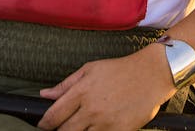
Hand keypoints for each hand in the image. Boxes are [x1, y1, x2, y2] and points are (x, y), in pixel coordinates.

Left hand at [37, 45, 174, 130]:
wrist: (151, 75)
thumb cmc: (120, 70)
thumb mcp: (90, 69)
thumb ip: (66, 84)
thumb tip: (44, 95)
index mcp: (82, 91)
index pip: (54, 115)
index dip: (44, 124)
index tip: (43, 125)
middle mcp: (92, 109)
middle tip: (62, 127)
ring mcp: (106, 122)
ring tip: (82, 125)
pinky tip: (98, 127)